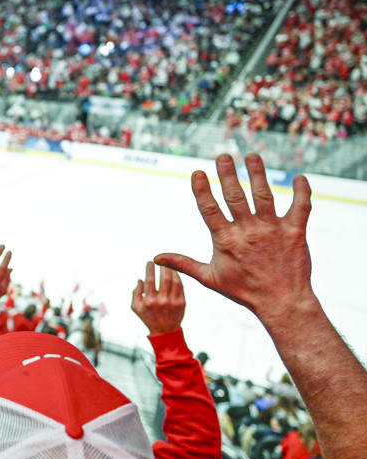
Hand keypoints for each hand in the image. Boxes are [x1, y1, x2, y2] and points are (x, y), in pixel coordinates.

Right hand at [132, 261, 184, 334]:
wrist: (165, 331)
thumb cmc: (148, 317)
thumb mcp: (135, 307)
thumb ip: (135, 292)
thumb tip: (140, 279)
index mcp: (149, 301)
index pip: (149, 280)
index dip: (149, 269)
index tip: (150, 262)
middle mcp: (162, 301)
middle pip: (164, 278)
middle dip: (162, 266)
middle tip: (160, 260)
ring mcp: (174, 302)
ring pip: (174, 280)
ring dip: (171, 270)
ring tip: (168, 264)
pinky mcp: (182, 303)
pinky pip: (181, 286)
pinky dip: (178, 277)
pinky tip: (174, 273)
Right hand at [155, 154, 314, 324]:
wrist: (282, 302)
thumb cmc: (244, 291)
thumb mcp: (209, 278)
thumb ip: (183, 263)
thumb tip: (156, 257)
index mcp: (226, 239)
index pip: (209, 208)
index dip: (202, 189)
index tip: (197, 172)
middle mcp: (248, 231)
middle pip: (236, 195)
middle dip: (228, 174)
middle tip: (223, 156)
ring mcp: (272, 229)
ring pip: (264, 195)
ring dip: (258, 174)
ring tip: (252, 157)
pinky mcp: (295, 231)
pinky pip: (301, 206)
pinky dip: (302, 191)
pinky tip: (299, 178)